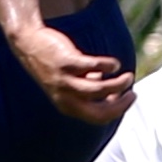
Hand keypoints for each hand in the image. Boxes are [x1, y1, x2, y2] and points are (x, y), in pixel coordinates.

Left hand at [11, 20, 135, 124]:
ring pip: (100, 89)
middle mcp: (66, 98)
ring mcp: (66, 81)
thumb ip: (87, 86)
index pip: (98, 118)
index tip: (128, 97)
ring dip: (119, 84)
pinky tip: (113, 64)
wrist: (29, 43)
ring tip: (127, 75)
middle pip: (101, 111)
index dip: (117, 110)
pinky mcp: (67, 63)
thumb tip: (107, 86)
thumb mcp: (69, 82)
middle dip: (121, 104)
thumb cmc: (53, 63)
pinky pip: (94, 67)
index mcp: (68, 106)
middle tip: (132, 92)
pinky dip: (108, 66)